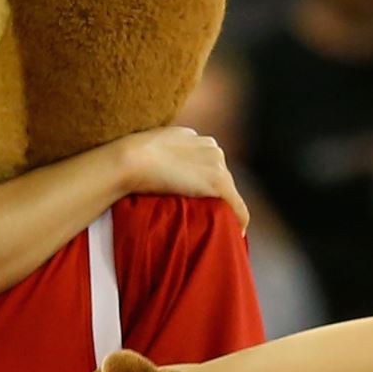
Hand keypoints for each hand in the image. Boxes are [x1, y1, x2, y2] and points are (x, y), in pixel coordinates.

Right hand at [118, 127, 248, 228]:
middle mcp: (212, 147)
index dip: (203, 180)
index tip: (197, 196)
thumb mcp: (154, 148)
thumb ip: (168, 153)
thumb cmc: (133, 157)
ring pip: (229, 191)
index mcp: (196, 138)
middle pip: (221, 175)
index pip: (208, 162)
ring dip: (224, 206)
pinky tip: (237, 233)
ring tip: (217, 224)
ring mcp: (217, 165)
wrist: (133, 160)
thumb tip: (166, 166)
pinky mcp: (219, 183)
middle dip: (214, 193)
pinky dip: (239, 221)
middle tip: (205, 213)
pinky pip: (238, 206)